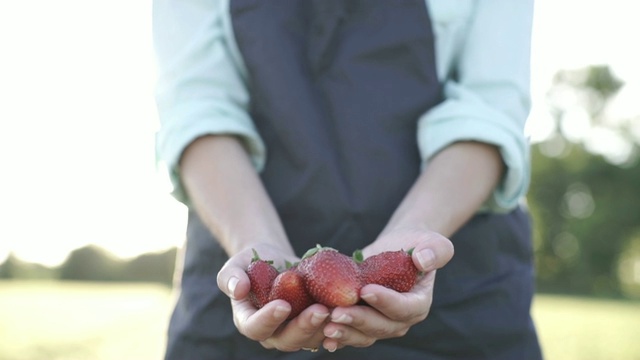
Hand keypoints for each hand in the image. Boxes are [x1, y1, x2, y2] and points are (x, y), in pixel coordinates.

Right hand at [216, 244, 330, 351]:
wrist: (275, 263)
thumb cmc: (251, 263)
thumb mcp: (236, 264)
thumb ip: (231, 277)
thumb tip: (238, 289)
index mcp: (248, 321)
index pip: (255, 328)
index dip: (268, 320)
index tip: (282, 305)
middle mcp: (272, 333)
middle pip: (288, 339)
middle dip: (305, 326)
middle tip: (320, 309)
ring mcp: (295, 332)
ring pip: (312, 338)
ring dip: (326, 326)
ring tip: (340, 309)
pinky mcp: (314, 327)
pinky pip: (328, 331)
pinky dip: (340, 323)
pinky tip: (351, 309)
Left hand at [321, 227, 453, 351]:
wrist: (397, 248)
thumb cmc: (416, 244)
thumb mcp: (432, 242)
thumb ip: (435, 250)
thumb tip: (423, 260)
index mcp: (418, 303)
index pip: (403, 308)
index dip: (386, 302)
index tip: (366, 290)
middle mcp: (400, 320)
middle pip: (381, 326)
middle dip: (359, 320)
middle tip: (337, 312)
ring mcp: (380, 323)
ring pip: (363, 335)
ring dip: (345, 332)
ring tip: (327, 326)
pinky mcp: (362, 322)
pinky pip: (350, 333)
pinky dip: (337, 336)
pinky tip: (320, 334)